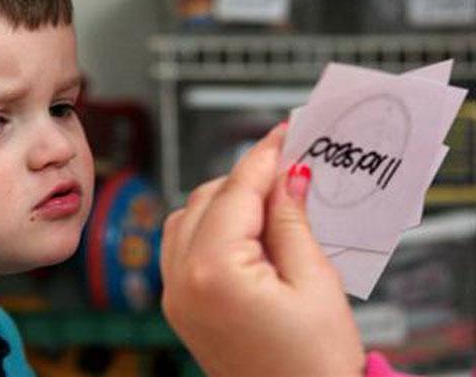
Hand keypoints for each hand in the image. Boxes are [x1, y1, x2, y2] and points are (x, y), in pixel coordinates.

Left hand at [160, 124, 364, 376]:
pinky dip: (210, 225)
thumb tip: (289, 176)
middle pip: (208, 198)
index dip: (264, 156)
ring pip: (189, 216)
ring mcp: (175, 295)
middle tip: (288, 170)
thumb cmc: (314, 365)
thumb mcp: (315, 282)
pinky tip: (244, 229)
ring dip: (226, 200)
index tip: (283, 135)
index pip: (238, 191)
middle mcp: (182, 281)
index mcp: (215, 272)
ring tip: (271, 202)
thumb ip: (293, 221)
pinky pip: (182, 244)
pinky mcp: (179, 305)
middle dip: (247, 179)